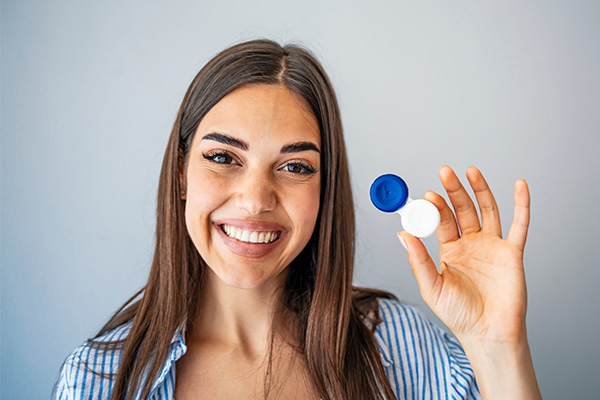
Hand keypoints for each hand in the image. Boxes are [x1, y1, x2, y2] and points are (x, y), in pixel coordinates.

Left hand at [398, 165, 530, 344]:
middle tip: (445, 172)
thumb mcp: (432, 286)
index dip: (435, 207)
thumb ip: (418, 260)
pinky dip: (522, 204)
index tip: (427, 195)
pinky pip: (519, 225)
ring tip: (470, 170)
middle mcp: (470, 244)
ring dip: (480, 189)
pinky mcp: (512, 253)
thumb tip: (402, 234)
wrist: (487, 333)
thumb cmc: (458, 314)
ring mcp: (492, 246)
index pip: (442, 221)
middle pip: (462, 209)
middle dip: (454, 190)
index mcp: (450, 250)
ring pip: (487, 210)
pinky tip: (519, 185)